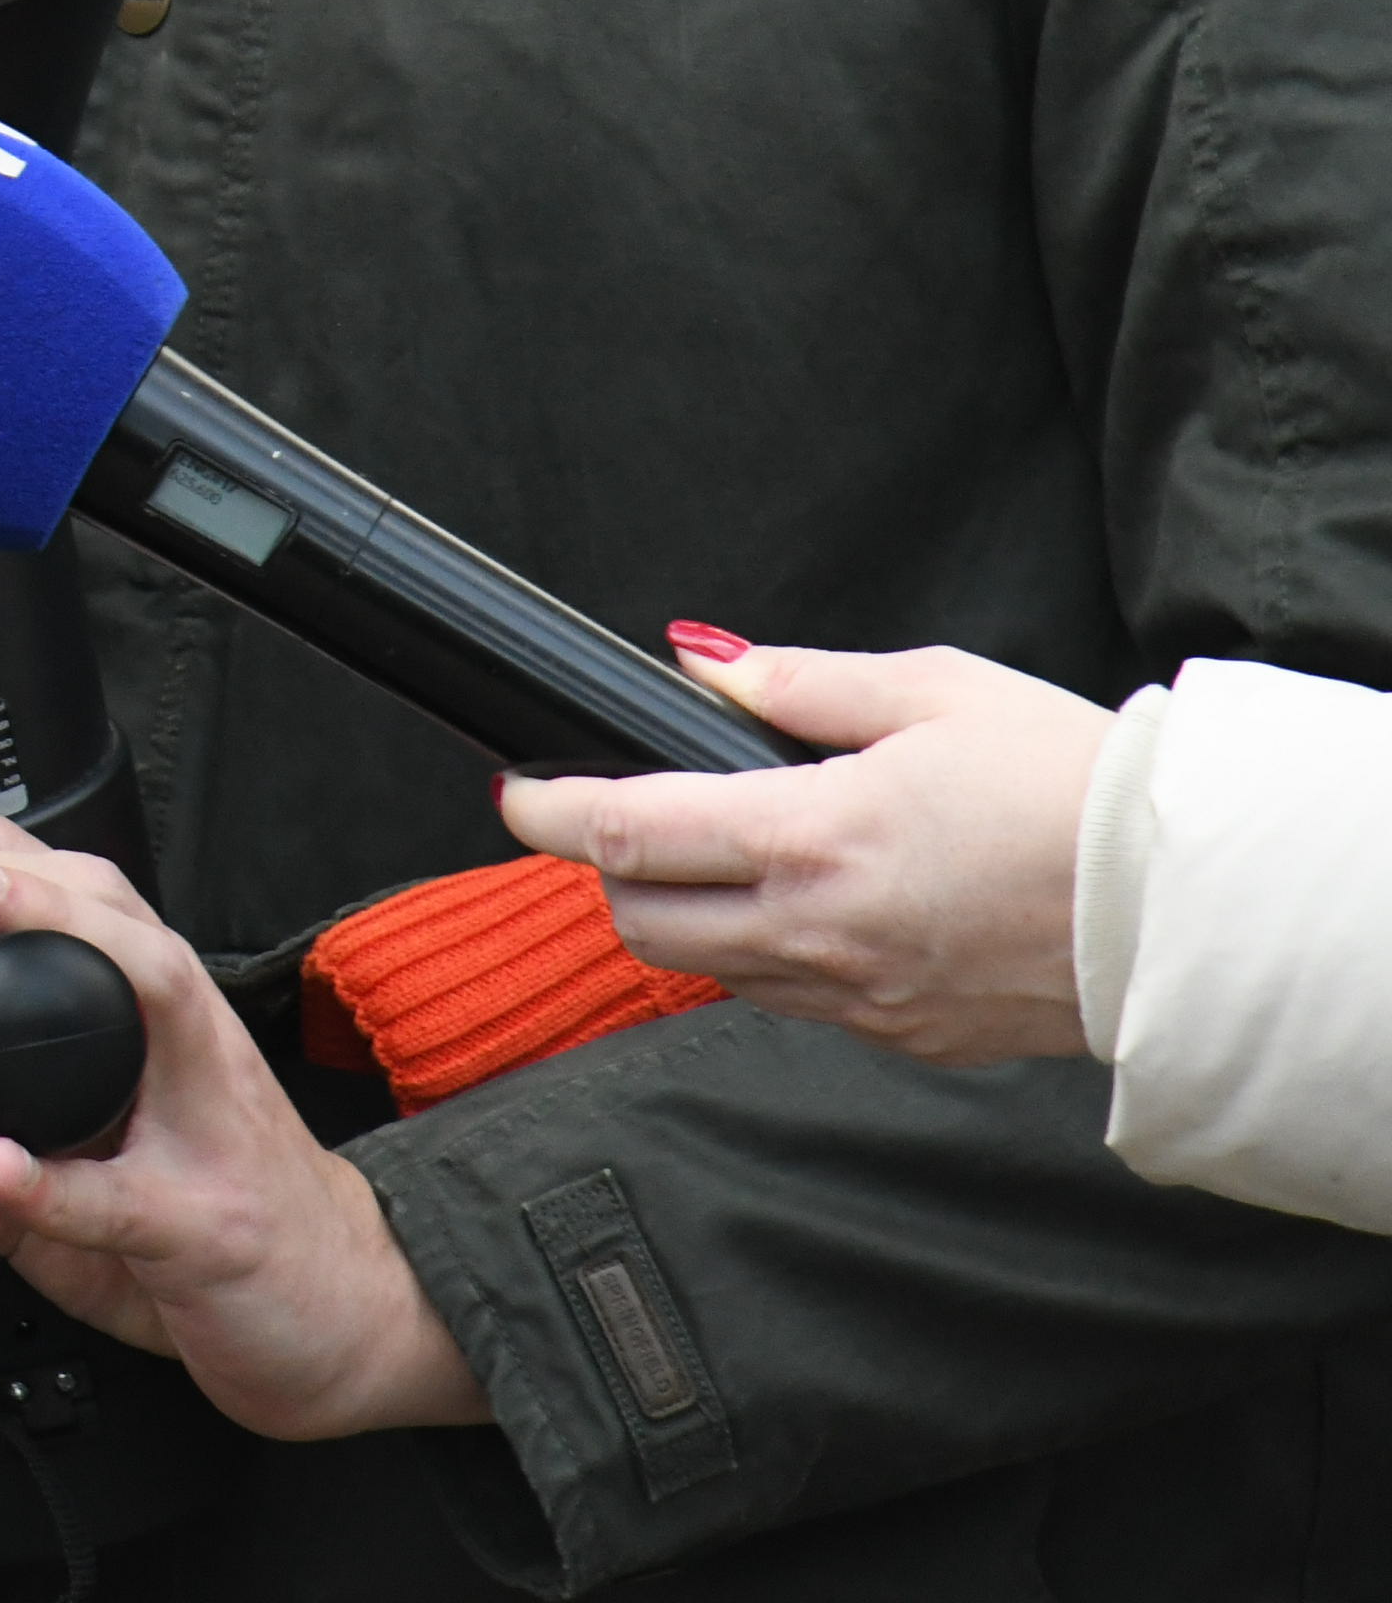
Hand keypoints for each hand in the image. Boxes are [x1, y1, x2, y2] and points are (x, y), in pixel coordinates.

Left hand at [0, 820, 482, 1445]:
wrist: (348, 1320)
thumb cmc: (198, 1227)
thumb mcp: (34, 1191)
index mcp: (137, 1015)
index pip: (50, 887)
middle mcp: (180, 1042)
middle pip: (102, 905)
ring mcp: (207, 1127)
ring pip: (150, 994)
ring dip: (44, 944)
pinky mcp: (214, 1228)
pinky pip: (136, 1196)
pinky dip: (63, 1181)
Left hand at [494, 640, 1108, 1065]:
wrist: (1189, 906)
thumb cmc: (1074, 787)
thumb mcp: (935, 692)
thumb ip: (802, 684)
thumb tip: (707, 666)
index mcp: (818, 839)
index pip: (632, 836)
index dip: (552, 814)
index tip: (516, 795)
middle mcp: (824, 932)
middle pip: (646, 922)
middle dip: (612, 874)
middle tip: (627, 823)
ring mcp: (864, 1000)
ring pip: (713, 971)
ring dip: (692, 919)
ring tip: (727, 858)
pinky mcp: (908, 1039)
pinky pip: (795, 1002)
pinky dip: (772, 957)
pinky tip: (817, 907)